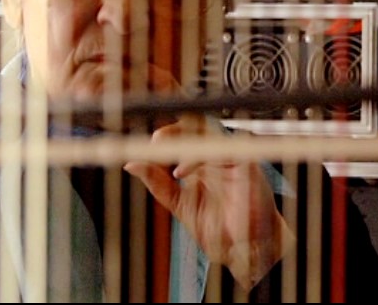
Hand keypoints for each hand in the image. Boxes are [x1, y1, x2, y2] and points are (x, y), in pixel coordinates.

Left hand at [123, 115, 295, 288]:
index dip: (162, 137)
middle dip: (170, 132)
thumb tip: (131, 164)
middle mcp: (216, 157)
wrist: (245, 251)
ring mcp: (231, 159)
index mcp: (200, 163)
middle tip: (151, 145)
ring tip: (160, 156)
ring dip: (180, 141)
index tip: (141, 150)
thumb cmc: (221, 230)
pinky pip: (222, 150)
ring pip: (207, 133)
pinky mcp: (246, 165)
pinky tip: (180, 172)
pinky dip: (197, 158)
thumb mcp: (180, 205)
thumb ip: (157, 184)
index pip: (181, 136)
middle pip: (194, 126)